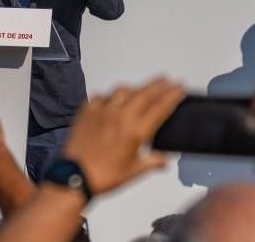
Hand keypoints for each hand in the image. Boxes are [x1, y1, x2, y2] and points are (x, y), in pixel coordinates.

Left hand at [62, 78, 183, 195]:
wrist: (74, 175)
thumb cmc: (106, 176)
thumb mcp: (133, 172)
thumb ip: (152, 162)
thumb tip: (165, 160)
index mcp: (136, 131)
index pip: (160, 107)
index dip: (172, 95)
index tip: (180, 87)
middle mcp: (121, 115)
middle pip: (144, 93)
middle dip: (158, 85)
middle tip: (167, 79)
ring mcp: (102, 110)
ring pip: (122, 91)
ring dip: (134, 88)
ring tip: (139, 90)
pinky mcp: (87, 110)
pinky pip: (101, 96)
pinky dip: (109, 96)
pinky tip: (111, 101)